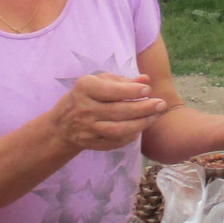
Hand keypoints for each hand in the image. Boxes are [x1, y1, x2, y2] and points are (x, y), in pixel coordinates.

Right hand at [53, 72, 168, 151]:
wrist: (62, 124)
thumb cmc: (86, 96)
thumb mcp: (98, 82)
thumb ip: (122, 81)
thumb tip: (145, 79)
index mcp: (84, 88)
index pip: (110, 91)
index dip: (130, 91)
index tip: (148, 89)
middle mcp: (84, 109)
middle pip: (117, 111)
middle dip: (143, 108)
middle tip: (161, 104)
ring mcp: (87, 129)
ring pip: (118, 129)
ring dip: (140, 123)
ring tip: (156, 116)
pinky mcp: (92, 143)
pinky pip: (116, 141)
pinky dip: (131, 135)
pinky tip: (142, 127)